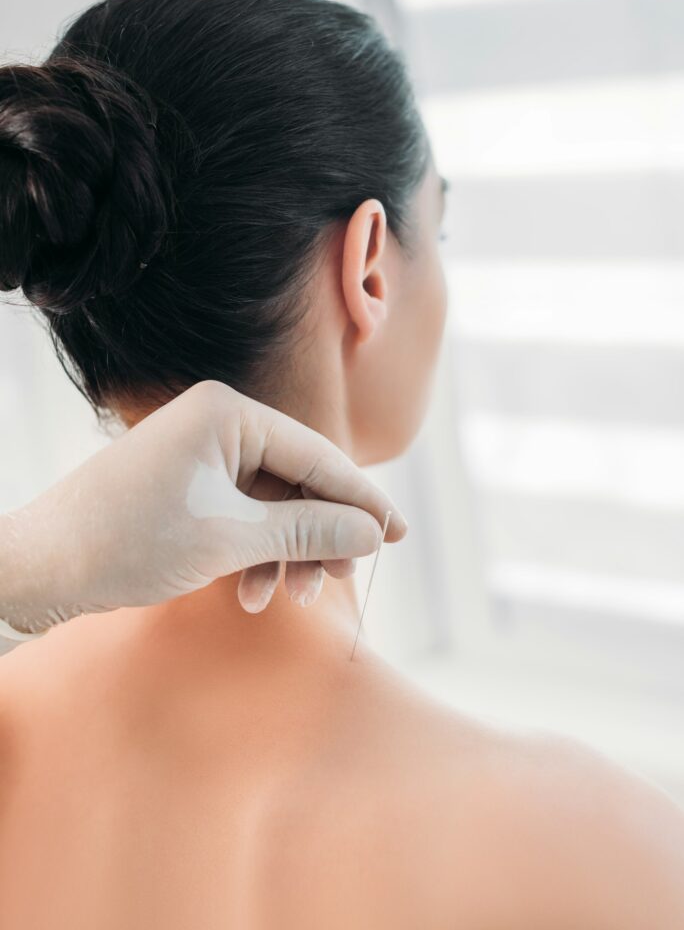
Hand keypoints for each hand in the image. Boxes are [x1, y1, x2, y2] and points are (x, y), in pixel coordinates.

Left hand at [1, 381, 406, 634]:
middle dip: (319, 534)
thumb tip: (373, 531)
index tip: (400, 535)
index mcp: (227, 413)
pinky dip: (254, 553)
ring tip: (291, 596)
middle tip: (339, 579)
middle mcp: (218, 423)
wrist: (41, 568)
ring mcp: (201, 455)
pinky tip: (250, 592)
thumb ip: (308, 529)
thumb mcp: (230, 539)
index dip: (363, 500)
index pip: (317, 455)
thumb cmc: (128, 542)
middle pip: (298, 479)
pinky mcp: (187, 486)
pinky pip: (242, 515)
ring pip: (272, 503)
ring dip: (286, 551)